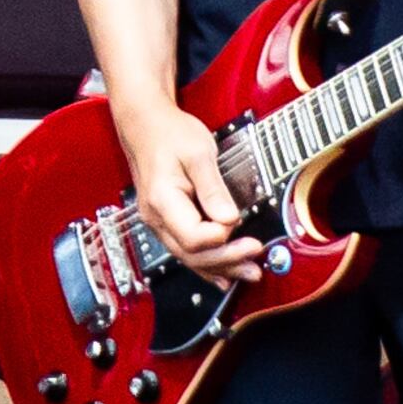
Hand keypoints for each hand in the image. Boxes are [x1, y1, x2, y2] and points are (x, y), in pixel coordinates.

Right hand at [112, 98, 262, 283]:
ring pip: (190, 258)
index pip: (192, 236)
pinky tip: (223, 276)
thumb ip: (213, 188)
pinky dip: (208, 264)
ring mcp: (159, 223)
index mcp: (162, 200)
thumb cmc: (170, 135)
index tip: (240, 224)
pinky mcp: (167, 223)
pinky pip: (187, 251)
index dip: (219, 237)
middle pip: (192, 254)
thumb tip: (229, 219)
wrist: (146, 126)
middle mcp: (156, 218)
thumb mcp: (198, 153)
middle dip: (226, 260)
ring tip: (250, 272)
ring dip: (221, 267)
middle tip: (256, 255)